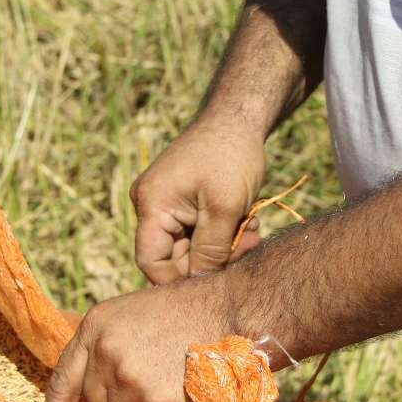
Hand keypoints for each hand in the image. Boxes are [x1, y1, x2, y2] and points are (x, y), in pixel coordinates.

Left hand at [38, 274, 233, 401]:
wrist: (238, 309)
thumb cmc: (192, 310)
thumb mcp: (135, 314)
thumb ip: (109, 347)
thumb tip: (96, 398)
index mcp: (97, 327)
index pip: (64, 379)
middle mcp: (108, 355)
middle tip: (159, 385)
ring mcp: (133, 382)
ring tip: (179, 386)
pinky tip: (194, 397)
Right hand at [130, 119, 265, 283]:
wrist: (238, 117)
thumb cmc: (231, 155)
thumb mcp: (225, 208)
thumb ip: (211, 251)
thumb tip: (199, 284)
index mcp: (151, 205)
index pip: (151, 262)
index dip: (179, 281)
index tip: (213, 283)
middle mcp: (151, 205)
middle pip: (174, 256)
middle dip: (212, 258)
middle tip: (247, 244)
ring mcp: (167, 202)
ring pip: (192, 245)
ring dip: (223, 244)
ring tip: (250, 226)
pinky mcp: (183, 199)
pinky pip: (199, 230)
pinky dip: (222, 231)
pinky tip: (246, 218)